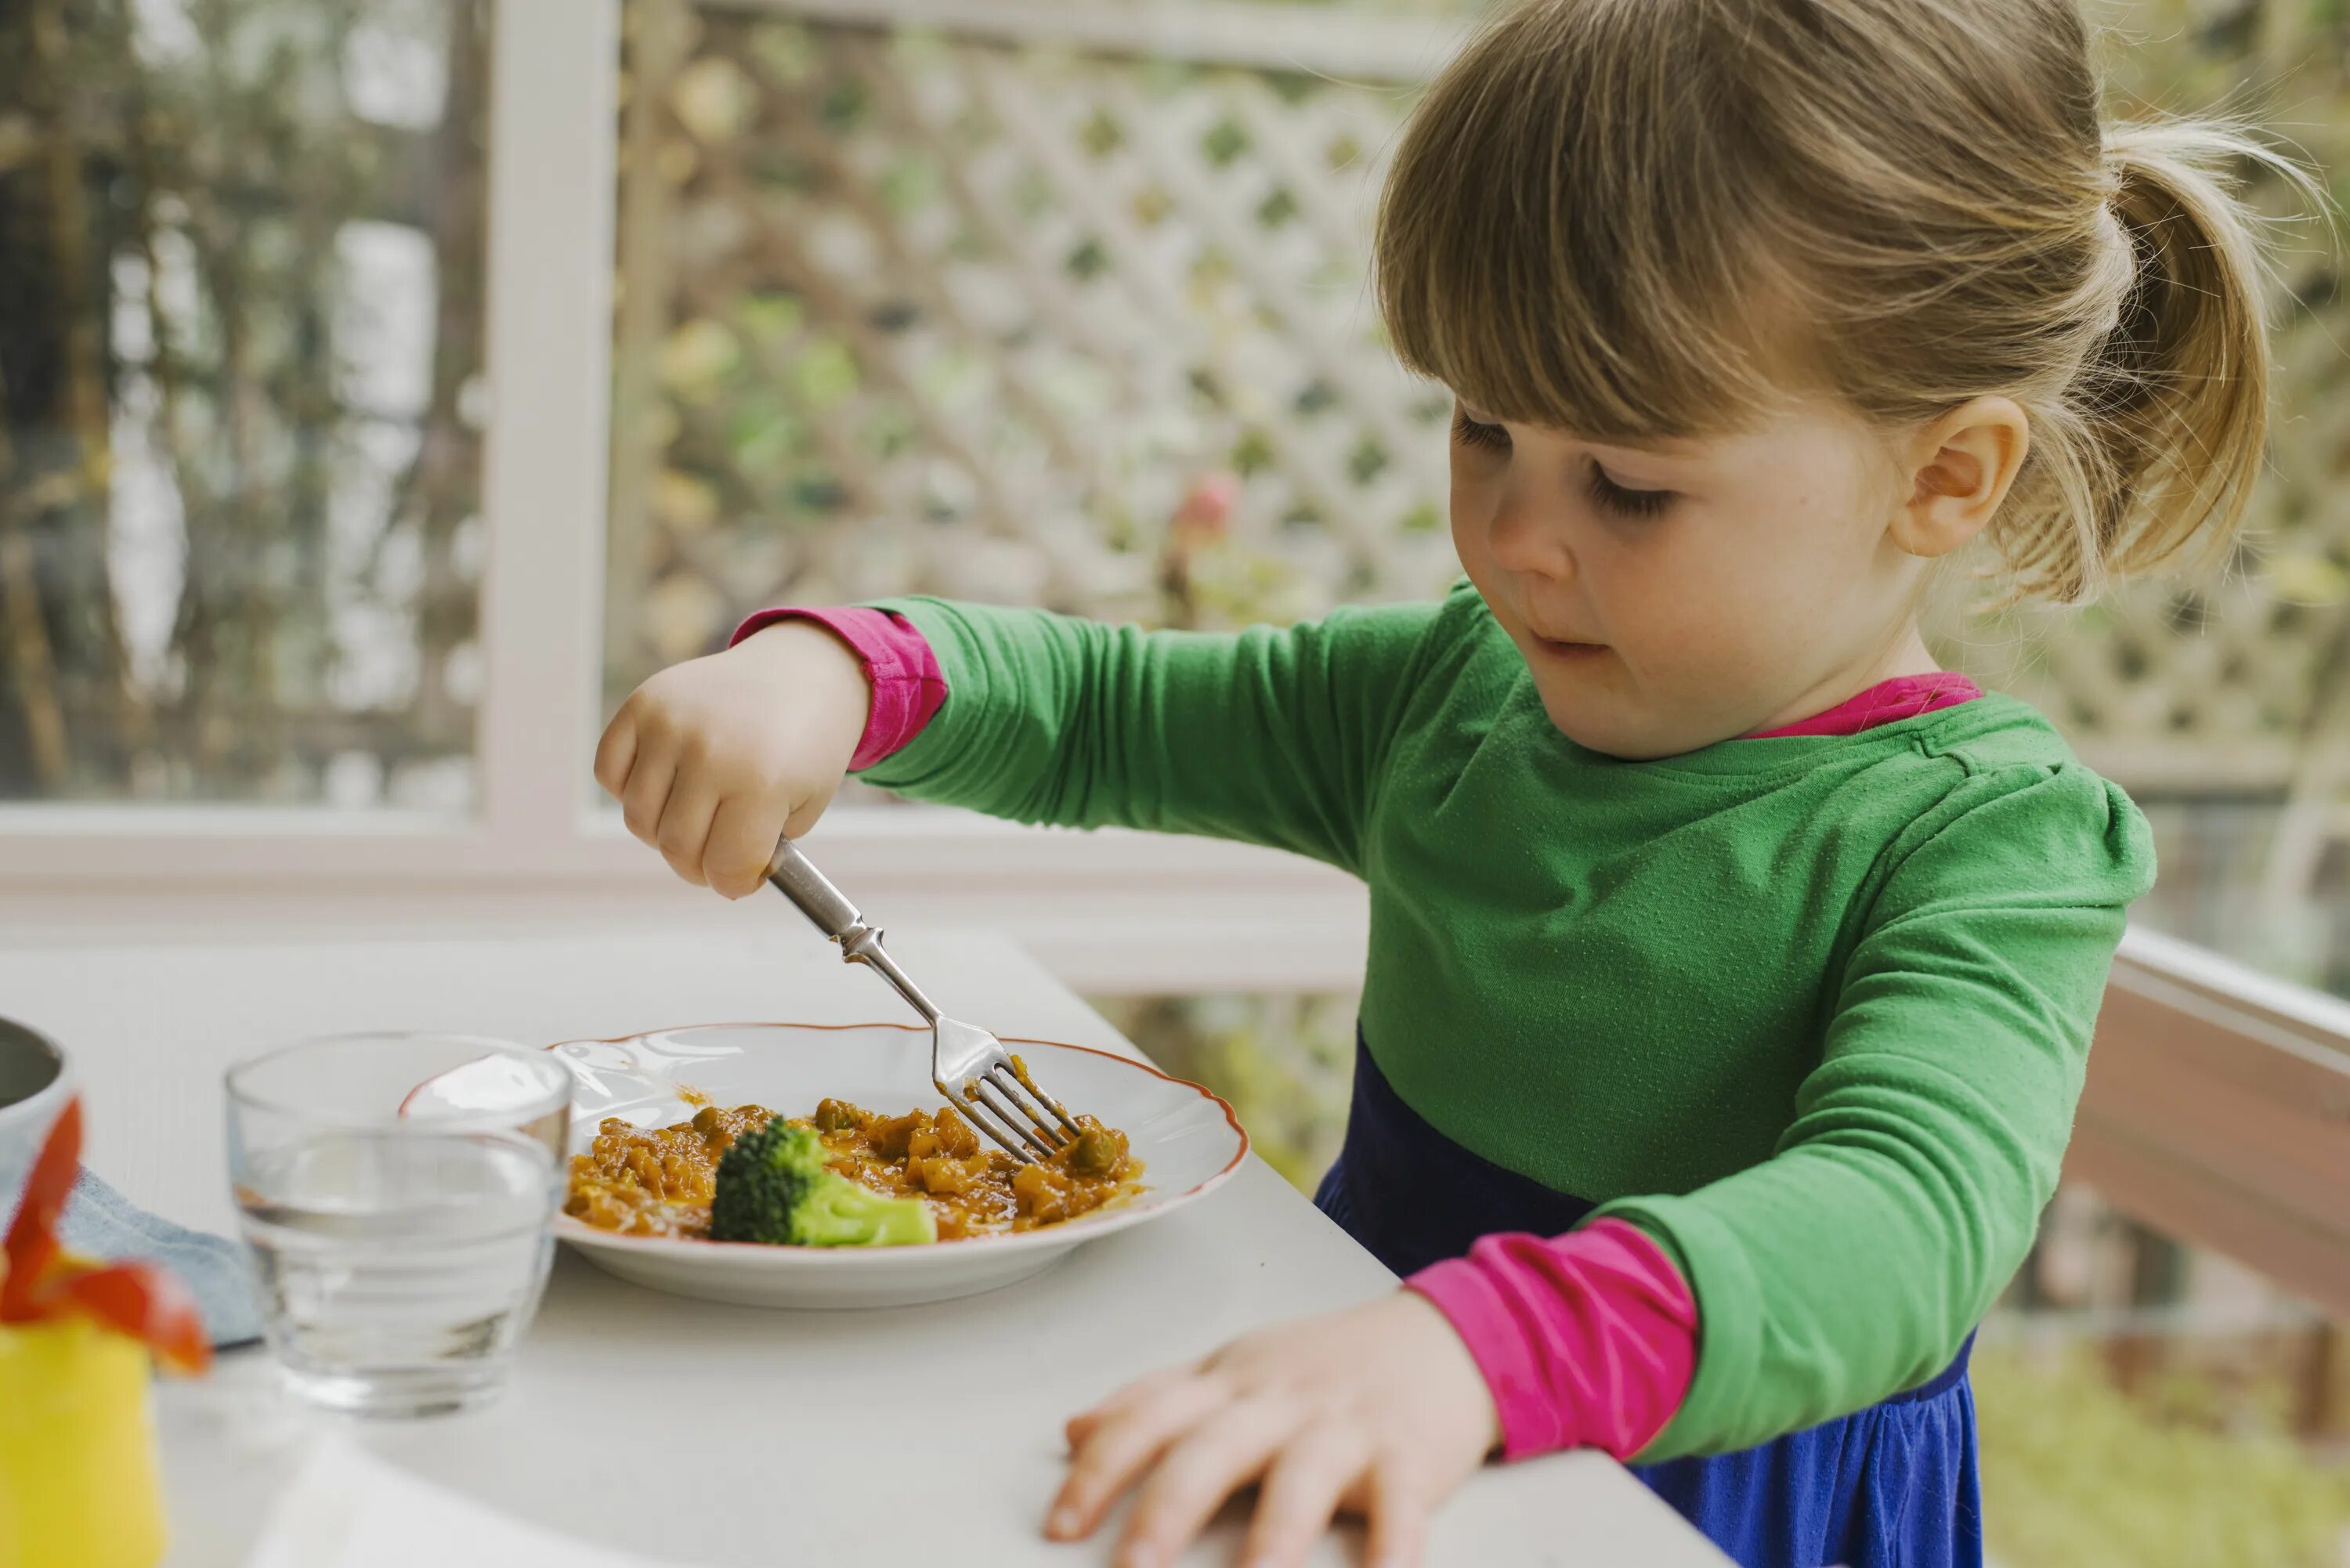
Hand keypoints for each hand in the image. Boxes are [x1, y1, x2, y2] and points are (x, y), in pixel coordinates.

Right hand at [594, 621, 870, 896]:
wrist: (799, 673)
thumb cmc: (804, 747)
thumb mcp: (805, 805)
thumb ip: (760, 849)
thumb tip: (717, 874)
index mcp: (762, 781)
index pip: (727, 866)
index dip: (734, 884)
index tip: (741, 878)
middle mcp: (710, 751)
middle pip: (676, 847)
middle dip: (697, 865)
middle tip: (716, 852)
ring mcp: (671, 724)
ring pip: (638, 818)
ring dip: (662, 831)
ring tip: (696, 814)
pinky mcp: (643, 704)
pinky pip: (609, 774)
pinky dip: (629, 790)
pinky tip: (666, 783)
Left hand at [1046, 1292, 1499, 1567]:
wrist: (1441, 1336)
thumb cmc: (1327, 1363)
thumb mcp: (1234, 1368)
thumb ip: (1154, 1399)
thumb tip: (1073, 1431)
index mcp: (1229, 1384)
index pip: (1149, 1418)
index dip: (1100, 1469)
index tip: (1059, 1524)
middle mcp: (1280, 1403)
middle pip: (1212, 1451)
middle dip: (1165, 1511)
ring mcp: (1345, 1429)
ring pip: (1301, 1480)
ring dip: (1271, 1538)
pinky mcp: (1409, 1457)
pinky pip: (1401, 1508)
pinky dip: (1393, 1549)